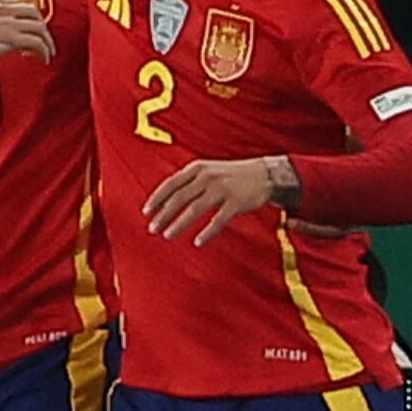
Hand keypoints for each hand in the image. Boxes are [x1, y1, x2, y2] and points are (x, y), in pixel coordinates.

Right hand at [0, 0, 54, 62]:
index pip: (15, 2)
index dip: (24, 14)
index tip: (24, 23)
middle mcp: (1, 9)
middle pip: (33, 11)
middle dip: (40, 24)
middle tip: (43, 36)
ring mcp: (8, 23)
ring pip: (39, 27)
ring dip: (46, 40)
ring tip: (47, 51)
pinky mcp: (12, 39)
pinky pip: (36, 43)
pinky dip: (43, 50)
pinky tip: (42, 58)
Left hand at [143, 156, 291, 245]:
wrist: (266, 174)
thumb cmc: (231, 176)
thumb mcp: (208, 170)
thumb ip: (188, 182)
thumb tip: (163, 201)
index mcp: (198, 168)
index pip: (171, 184)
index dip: (157, 198)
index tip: (145, 212)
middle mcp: (208, 177)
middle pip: (179, 198)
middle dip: (163, 215)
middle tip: (152, 229)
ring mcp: (222, 189)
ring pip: (195, 209)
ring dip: (179, 224)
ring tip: (167, 236)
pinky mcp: (237, 202)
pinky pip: (218, 220)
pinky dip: (207, 232)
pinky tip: (197, 242)